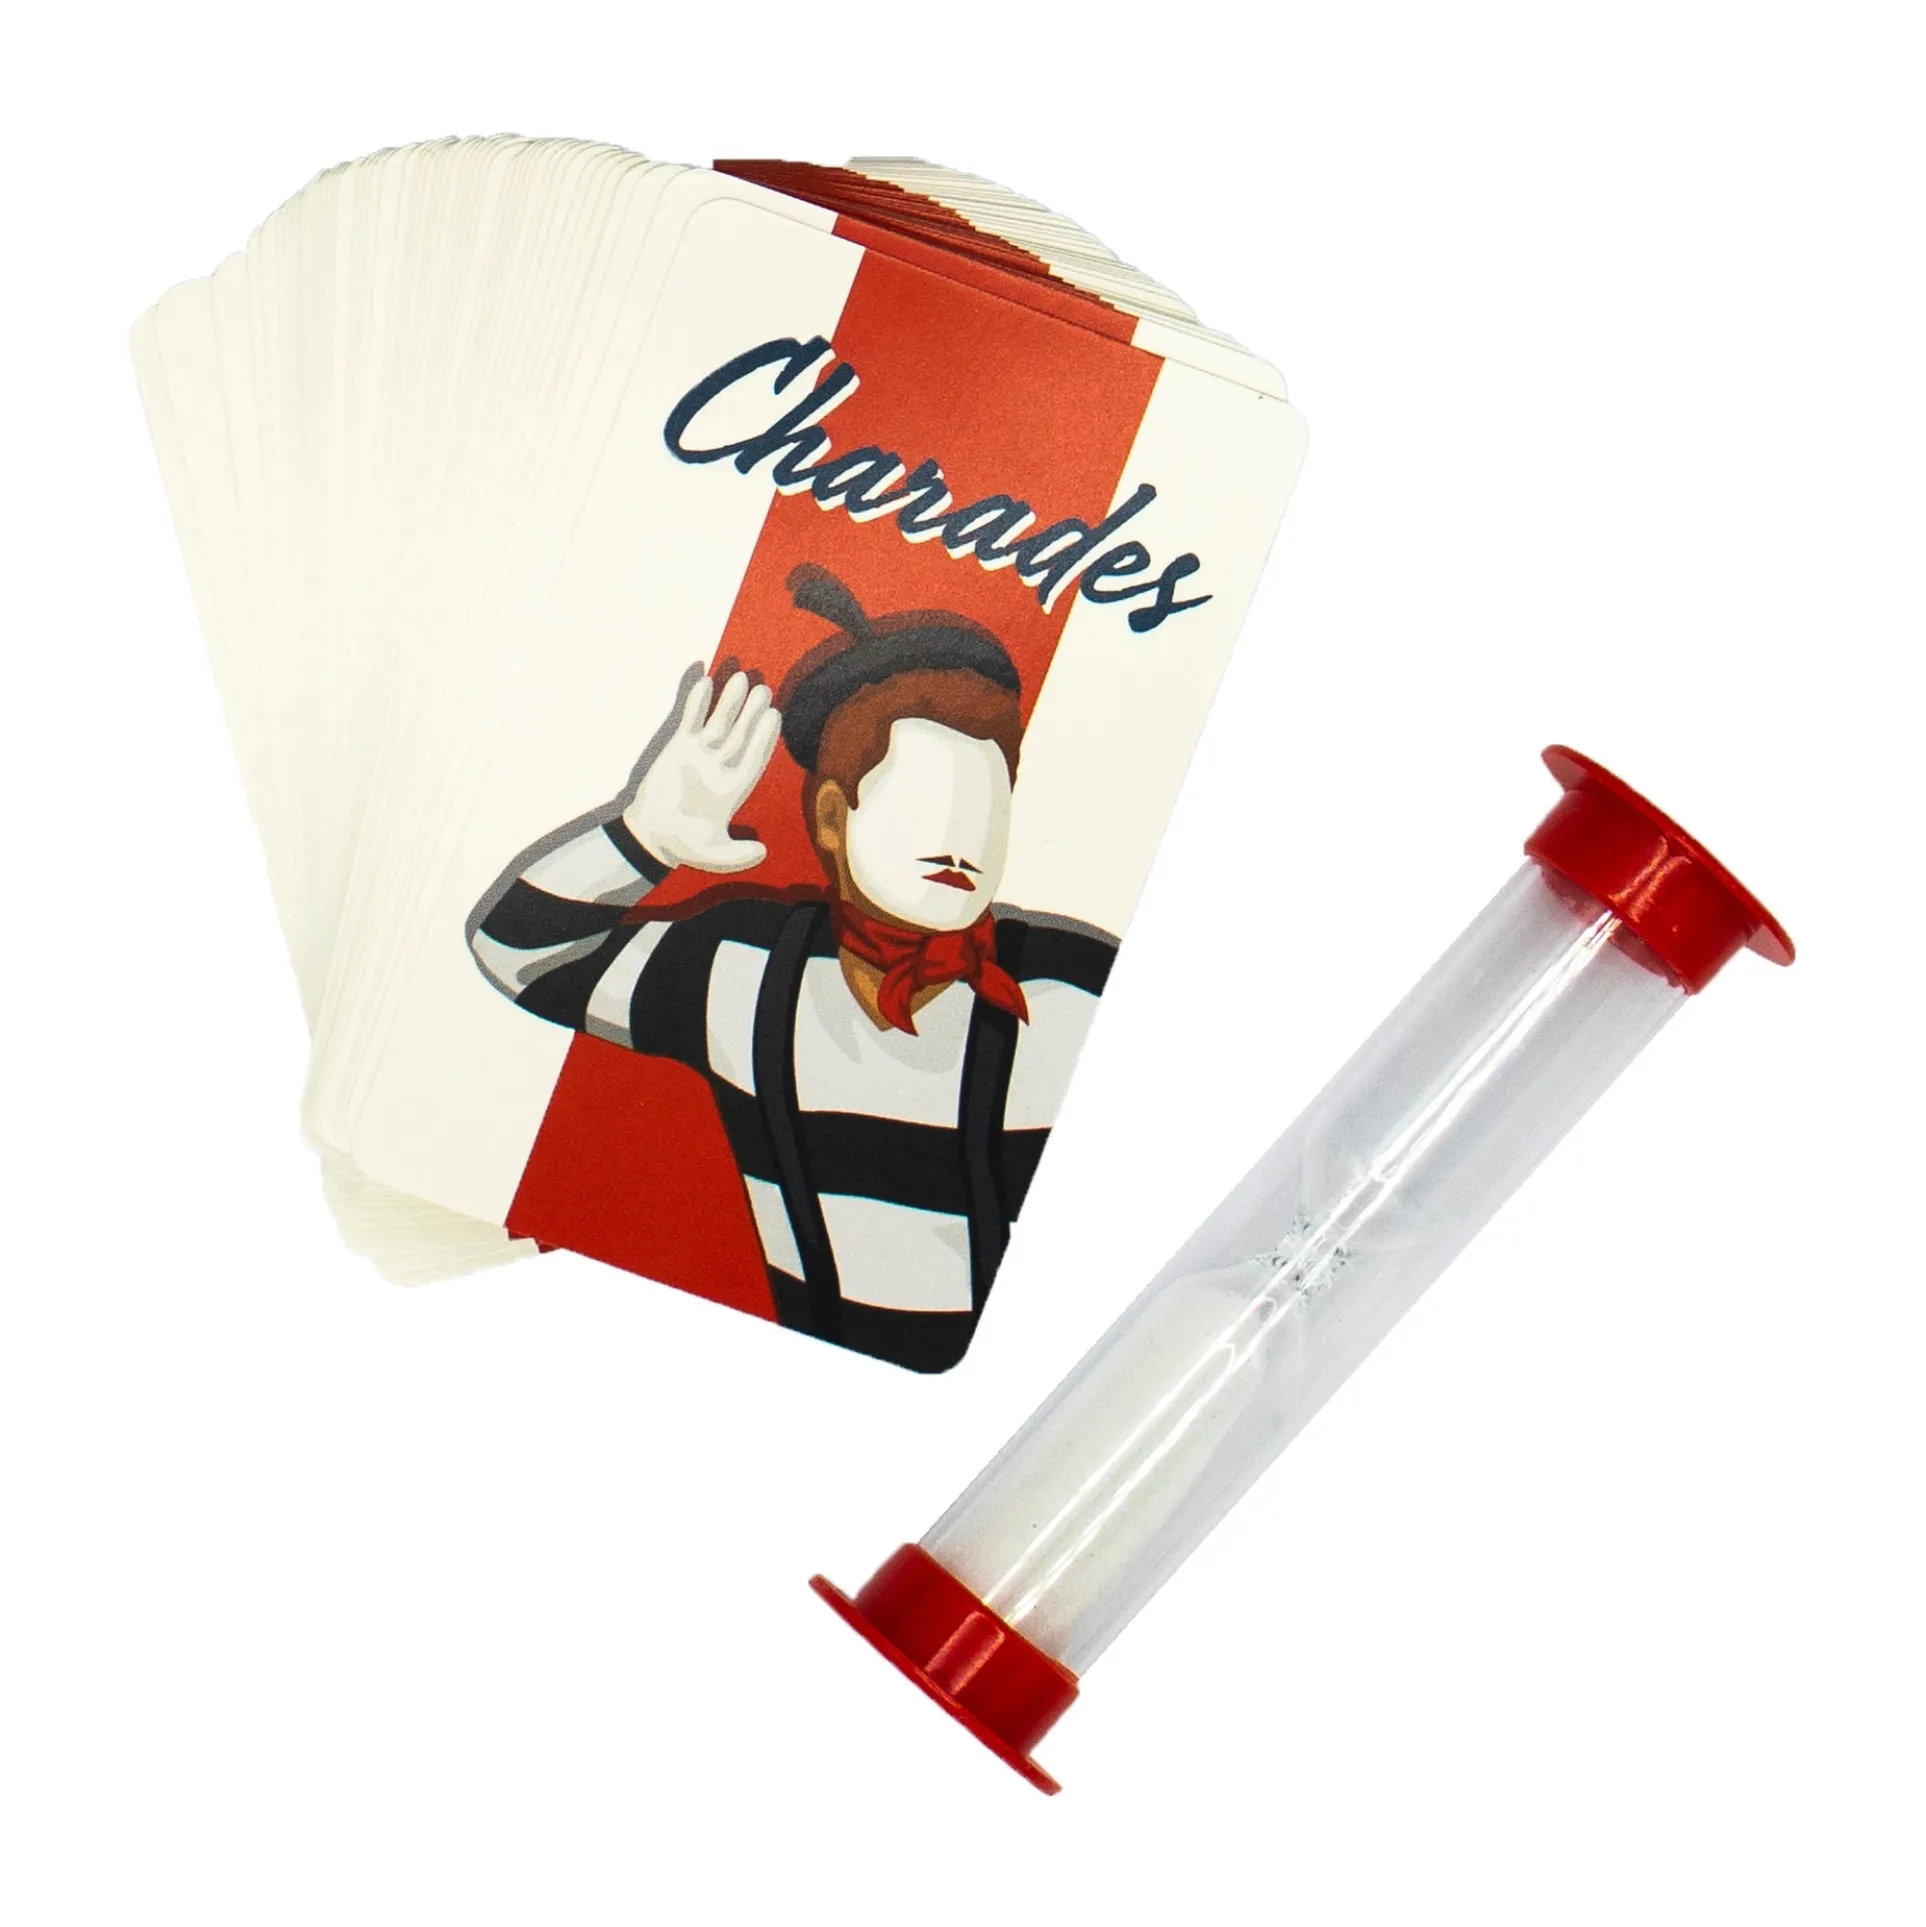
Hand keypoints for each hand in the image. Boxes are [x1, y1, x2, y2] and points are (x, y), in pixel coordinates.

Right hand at [623, 667, 781, 873]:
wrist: (652, 835)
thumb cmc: (685, 844)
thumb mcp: (714, 854)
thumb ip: (737, 856)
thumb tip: (762, 853)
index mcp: (735, 788)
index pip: (755, 758)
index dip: (765, 738)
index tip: (775, 716)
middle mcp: (722, 767)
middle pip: (741, 734)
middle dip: (751, 712)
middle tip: (764, 688)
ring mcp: (701, 754)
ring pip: (719, 722)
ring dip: (729, 700)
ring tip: (741, 676)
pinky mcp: (678, 747)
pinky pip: (690, 720)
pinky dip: (697, 702)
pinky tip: (705, 681)